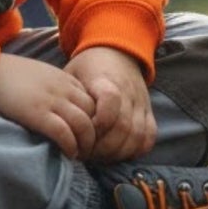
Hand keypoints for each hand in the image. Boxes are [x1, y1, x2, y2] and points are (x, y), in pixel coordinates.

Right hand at [0, 53, 97, 159]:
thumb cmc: (10, 75)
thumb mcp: (41, 75)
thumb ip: (56, 88)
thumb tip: (62, 109)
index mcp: (64, 79)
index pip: (93, 101)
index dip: (95, 121)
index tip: (89, 134)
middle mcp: (63, 88)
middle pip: (94, 113)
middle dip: (95, 133)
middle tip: (88, 148)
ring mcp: (51, 100)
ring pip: (84, 124)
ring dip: (86, 143)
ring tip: (80, 154)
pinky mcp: (37, 113)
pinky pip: (64, 133)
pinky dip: (70, 146)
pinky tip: (68, 154)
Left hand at [64, 46, 155, 163]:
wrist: (116, 51)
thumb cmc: (89, 66)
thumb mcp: (73, 73)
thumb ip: (68, 96)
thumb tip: (58, 125)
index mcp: (106, 80)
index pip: (110, 101)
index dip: (97, 123)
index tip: (81, 133)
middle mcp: (128, 92)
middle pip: (122, 126)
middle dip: (102, 148)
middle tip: (85, 154)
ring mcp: (140, 103)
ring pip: (136, 136)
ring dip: (116, 153)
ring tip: (99, 157)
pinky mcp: (148, 111)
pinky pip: (148, 137)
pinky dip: (135, 151)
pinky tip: (117, 153)